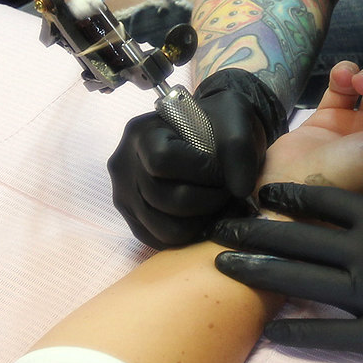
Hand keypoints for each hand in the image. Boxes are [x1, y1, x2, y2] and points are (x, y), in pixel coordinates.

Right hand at [108, 68, 284, 248]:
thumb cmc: (216, 124)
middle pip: (165, 199)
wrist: (207, 132)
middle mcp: (124, 165)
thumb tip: (239, 189)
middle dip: (206, 201)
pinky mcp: (133, 220)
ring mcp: (124, 195)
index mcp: (141, 132)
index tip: (220, 171)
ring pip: (164, 228)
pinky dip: (188, 234)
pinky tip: (203, 215)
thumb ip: (238, 148)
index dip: (199, 172)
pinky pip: (161, 240)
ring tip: (215, 204)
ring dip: (200, 222)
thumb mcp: (233, 122)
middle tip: (225, 192)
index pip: (162, 160)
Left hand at [213, 183, 362, 362]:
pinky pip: (327, 333)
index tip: (260, 195)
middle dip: (254, 234)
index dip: (285, 197)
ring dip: (260, 273)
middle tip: (221, 231)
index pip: (320, 200)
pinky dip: (295, 331)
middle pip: (296, 239)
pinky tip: (269, 329)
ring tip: (227, 267)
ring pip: (300, 282)